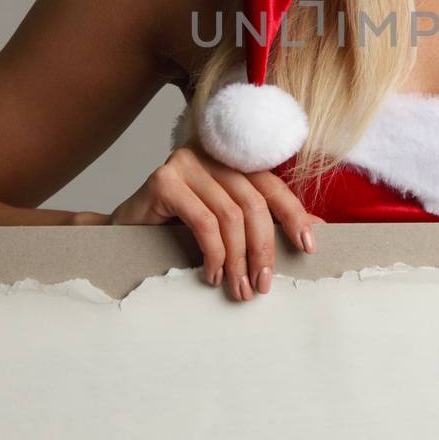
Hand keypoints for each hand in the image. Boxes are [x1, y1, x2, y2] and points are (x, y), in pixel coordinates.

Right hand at [105, 142, 324, 301]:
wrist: (123, 233)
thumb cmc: (178, 228)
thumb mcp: (226, 222)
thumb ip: (262, 220)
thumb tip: (315, 230)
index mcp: (230, 156)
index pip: (271, 184)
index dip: (293, 214)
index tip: (308, 246)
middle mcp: (209, 151)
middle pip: (254, 201)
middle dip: (263, 248)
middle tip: (263, 284)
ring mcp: (184, 162)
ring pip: (230, 215)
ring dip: (238, 259)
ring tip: (239, 288)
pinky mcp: (162, 180)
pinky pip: (204, 222)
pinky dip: (214, 254)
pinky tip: (211, 275)